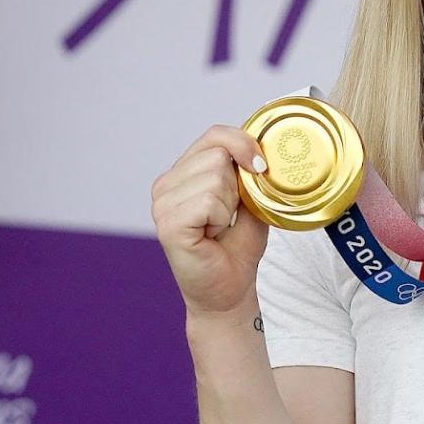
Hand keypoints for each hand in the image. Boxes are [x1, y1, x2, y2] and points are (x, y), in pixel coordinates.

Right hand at [152, 125, 269, 316]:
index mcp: (183, 172)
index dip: (243, 144)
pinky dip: (220, 218)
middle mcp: (166, 184)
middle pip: (218, 153)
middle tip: (229, 215)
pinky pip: (208, 201)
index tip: (261, 166)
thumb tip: (259, 149)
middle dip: (237, 185)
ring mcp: (162, 203)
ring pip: (215, 176)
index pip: (214, 134)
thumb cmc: (238, 245)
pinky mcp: (167, 223)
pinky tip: (211, 235)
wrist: (230, 289)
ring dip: (229, 205)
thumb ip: (248, 171)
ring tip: (219, 227)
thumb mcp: (251, 199)